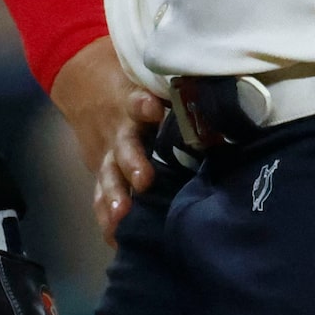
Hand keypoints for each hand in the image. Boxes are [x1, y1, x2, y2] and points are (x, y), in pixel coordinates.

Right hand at [48, 37, 166, 242]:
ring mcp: (108, 153)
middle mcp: (120, 129)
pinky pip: (100, 195)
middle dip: (133, 162)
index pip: (137, 100)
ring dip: (116, 195)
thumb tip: (228, 88)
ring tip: (123, 215)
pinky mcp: (101, 171)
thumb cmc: (134, 81)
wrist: (85, 84)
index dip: (143, 105)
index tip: (154, 110)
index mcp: (133, 101)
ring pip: (110, 175)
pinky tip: (113, 238)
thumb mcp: (150, 76)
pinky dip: (106, 216)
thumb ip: (181, 85)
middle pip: (125, 145)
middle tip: (144, 180)